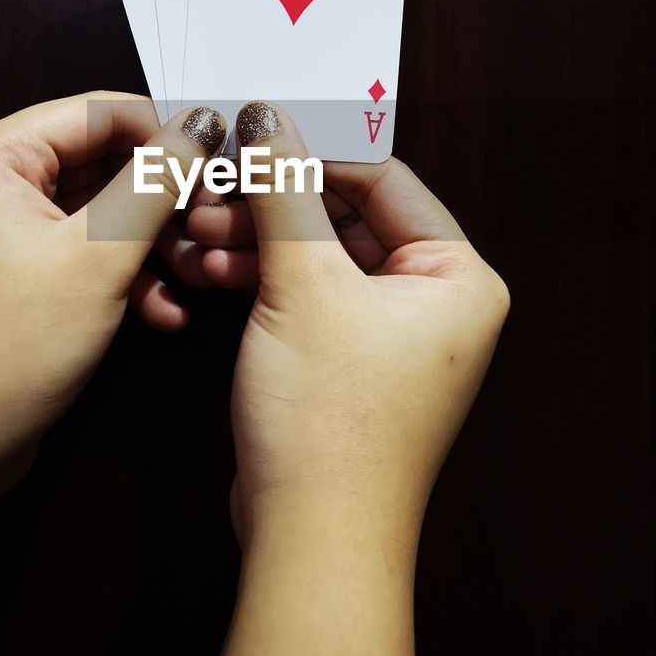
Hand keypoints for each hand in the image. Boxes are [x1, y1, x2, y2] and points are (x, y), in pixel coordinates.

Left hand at [0, 92, 226, 497]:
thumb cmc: (3, 347)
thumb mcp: (97, 256)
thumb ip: (155, 182)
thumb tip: (201, 125)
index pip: (100, 111)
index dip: (166, 136)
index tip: (220, 170)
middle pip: (103, 161)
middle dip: (162, 201)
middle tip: (211, 231)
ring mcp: (2, 230)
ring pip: (100, 212)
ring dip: (151, 246)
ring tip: (193, 280)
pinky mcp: (17, 275)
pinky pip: (82, 253)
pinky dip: (122, 277)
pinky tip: (162, 315)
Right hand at [186, 102, 509, 548]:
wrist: (311, 538)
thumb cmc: (331, 421)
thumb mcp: (302, 285)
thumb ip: (284, 189)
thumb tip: (267, 116)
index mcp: (456, 275)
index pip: (382, 177)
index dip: (310, 149)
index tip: (250, 133)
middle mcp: (434, 301)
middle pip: (343, 214)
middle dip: (271, 204)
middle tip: (212, 193)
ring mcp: (390, 334)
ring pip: (316, 255)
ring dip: (255, 241)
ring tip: (198, 239)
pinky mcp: (347, 360)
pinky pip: (304, 295)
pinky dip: (260, 280)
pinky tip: (208, 272)